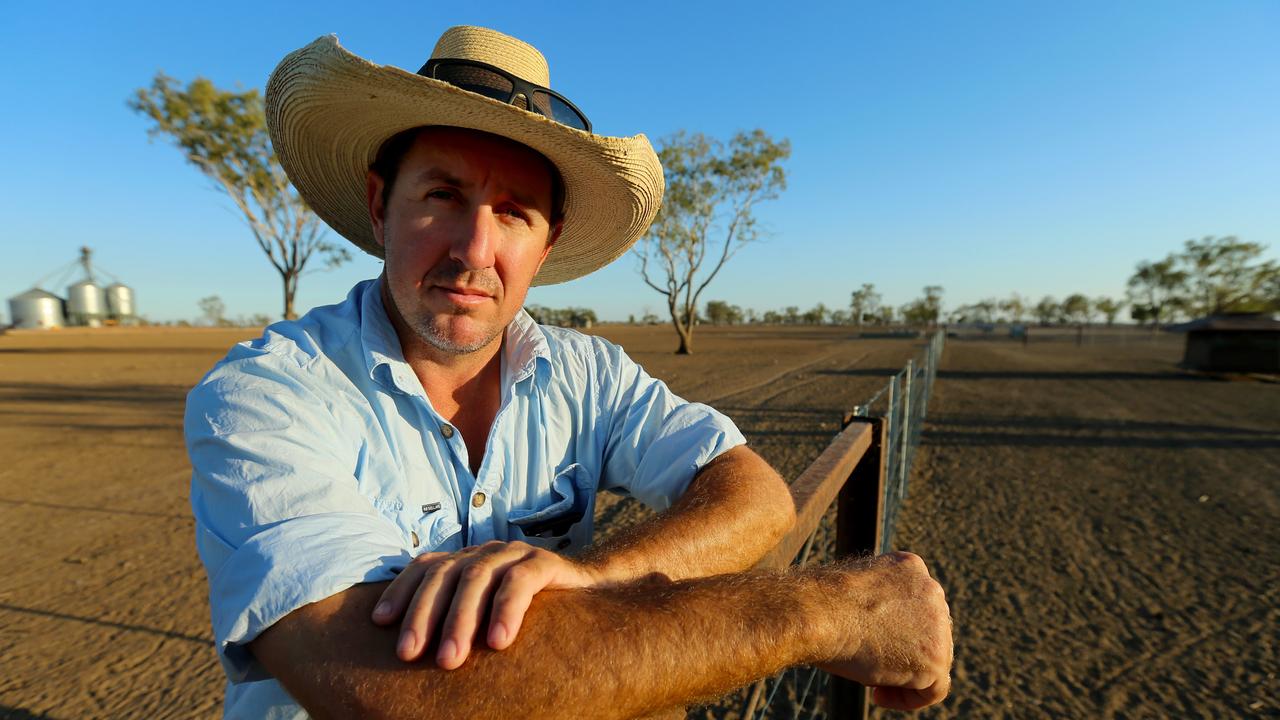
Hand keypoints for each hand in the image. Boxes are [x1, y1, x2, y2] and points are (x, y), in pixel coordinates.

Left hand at [371, 541, 604, 668]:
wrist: (591, 595)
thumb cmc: (532, 616)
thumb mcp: (488, 617)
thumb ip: (460, 622)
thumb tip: (412, 661)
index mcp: (467, 561)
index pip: (426, 567)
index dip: (401, 590)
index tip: (380, 621)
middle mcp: (486, 552)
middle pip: (445, 575)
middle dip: (424, 615)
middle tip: (410, 656)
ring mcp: (515, 554)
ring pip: (477, 577)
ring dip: (460, 620)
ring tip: (449, 660)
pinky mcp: (545, 562)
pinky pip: (520, 583)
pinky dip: (506, 611)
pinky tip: (498, 642)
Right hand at [817, 551, 952, 711]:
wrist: (818, 613)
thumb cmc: (821, 603)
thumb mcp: (854, 592)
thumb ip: (877, 605)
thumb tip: (876, 630)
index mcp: (911, 567)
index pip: (918, 606)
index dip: (898, 630)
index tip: (873, 642)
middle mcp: (931, 590)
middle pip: (931, 632)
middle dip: (904, 652)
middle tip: (873, 666)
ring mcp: (938, 623)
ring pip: (932, 660)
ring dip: (904, 676)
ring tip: (870, 681)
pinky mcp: (935, 657)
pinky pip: (934, 688)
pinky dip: (909, 698)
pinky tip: (879, 695)